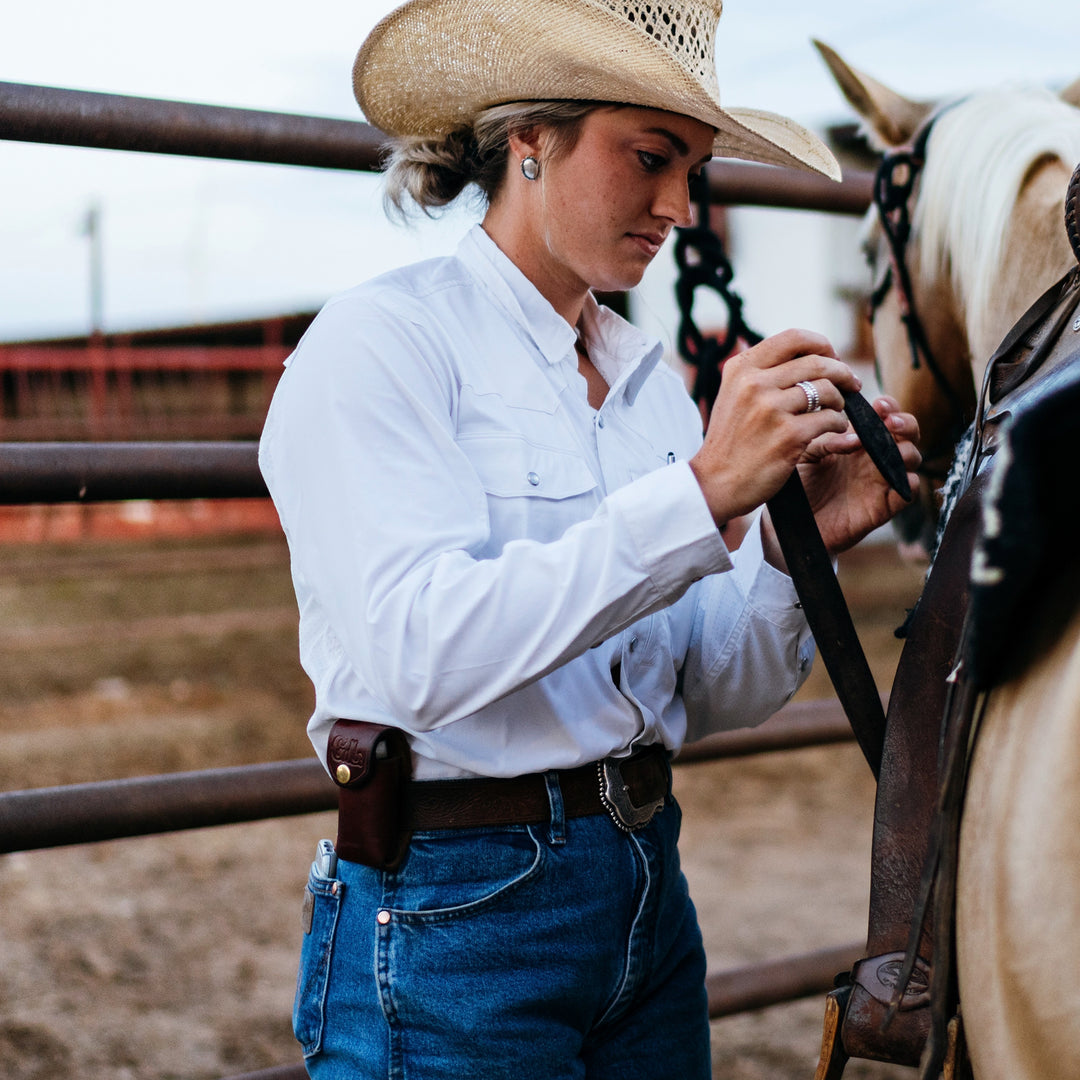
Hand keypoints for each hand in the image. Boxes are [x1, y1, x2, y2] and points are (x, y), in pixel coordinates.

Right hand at [689, 329, 860, 525]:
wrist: (715, 483)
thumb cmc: (730, 441)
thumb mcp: (732, 395)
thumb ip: (759, 371)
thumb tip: (799, 347)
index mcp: (741, 368)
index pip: (793, 338)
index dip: (821, 344)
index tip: (831, 358)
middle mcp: (755, 383)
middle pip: (816, 362)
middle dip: (842, 372)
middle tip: (851, 383)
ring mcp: (772, 409)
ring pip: (827, 390)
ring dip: (840, 400)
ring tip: (837, 410)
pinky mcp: (789, 436)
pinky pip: (830, 419)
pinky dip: (838, 423)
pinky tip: (834, 429)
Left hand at [795, 395, 921, 555]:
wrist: (791, 524)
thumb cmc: (798, 486)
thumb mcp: (804, 456)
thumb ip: (824, 441)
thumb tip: (853, 437)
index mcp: (856, 442)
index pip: (882, 418)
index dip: (888, 408)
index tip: (879, 405)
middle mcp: (872, 459)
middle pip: (905, 434)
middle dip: (905, 423)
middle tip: (891, 422)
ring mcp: (879, 482)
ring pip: (911, 460)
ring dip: (908, 451)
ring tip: (894, 449)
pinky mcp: (881, 508)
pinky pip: (905, 496)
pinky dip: (910, 485)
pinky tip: (903, 478)